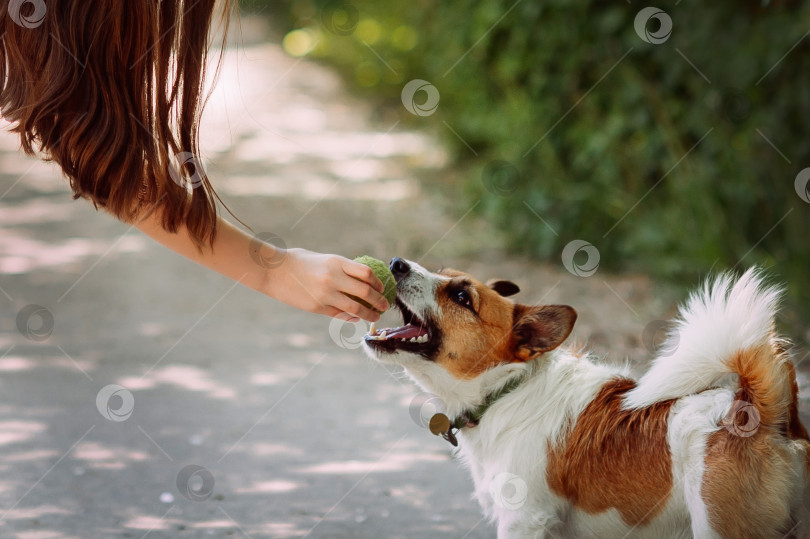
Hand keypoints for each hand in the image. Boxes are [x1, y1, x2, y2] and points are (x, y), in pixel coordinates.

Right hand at [264, 248, 388, 321]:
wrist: (273, 271)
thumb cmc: (298, 261)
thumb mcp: (323, 259)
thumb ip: (341, 268)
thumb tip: (360, 278)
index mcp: (337, 262)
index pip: (367, 273)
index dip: (379, 283)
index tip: (383, 288)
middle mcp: (333, 278)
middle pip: (366, 292)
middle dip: (379, 301)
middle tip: (385, 306)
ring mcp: (325, 294)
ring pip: (355, 308)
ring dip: (369, 314)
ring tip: (375, 316)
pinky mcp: (317, 307)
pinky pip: (340, 314)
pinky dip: (351, 317)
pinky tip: (356, 318)